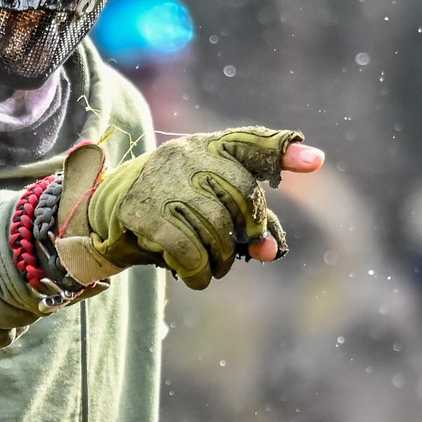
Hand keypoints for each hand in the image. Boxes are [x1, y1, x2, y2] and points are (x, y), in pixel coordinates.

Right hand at [54, 126, 312, 289]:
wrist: (107, 216)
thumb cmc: (172, 210)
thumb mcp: (212, 209)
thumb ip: (251, 224)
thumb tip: (272, 250)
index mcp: (209, 147)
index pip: (252, 143)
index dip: (283, 152)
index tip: (315, 163)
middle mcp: (187, 154)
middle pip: (241, 195)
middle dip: (246, 232)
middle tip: (235, 252)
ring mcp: (161, 178)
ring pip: (214, 225)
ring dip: (221, 258)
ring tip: (214, 268)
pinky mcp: (141, 208)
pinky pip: (185, 246)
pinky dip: (198, 270)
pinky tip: (197, 278)